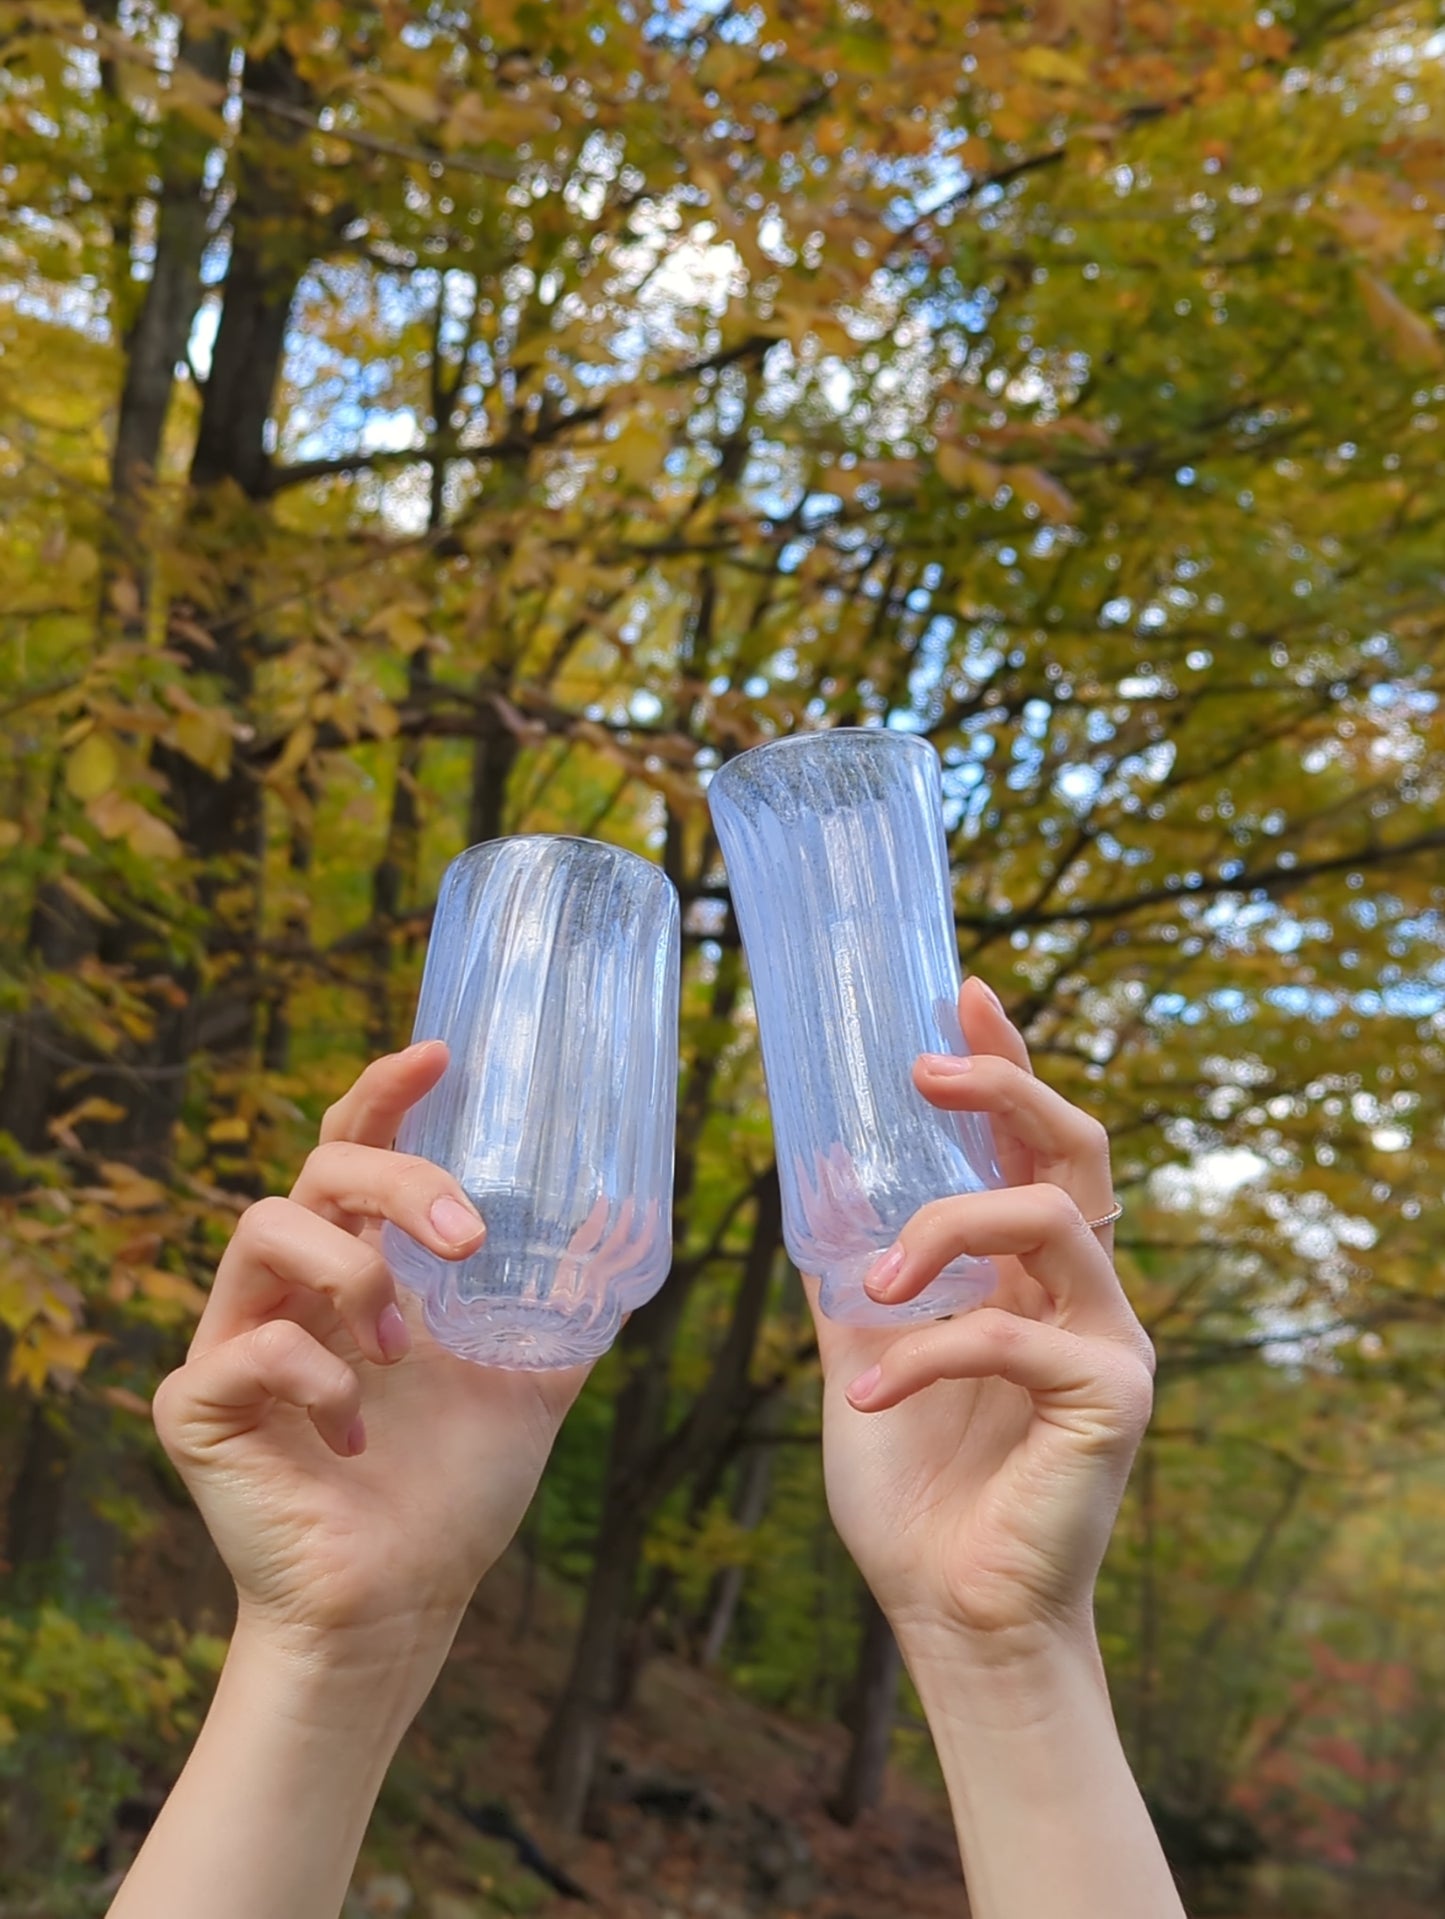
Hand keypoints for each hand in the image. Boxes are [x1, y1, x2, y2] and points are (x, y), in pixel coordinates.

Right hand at [152, 1043, 587, 1682]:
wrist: (402, 1604)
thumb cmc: (452, 1493)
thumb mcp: (528, 1383)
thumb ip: (564, 1311)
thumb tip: (632, 1235)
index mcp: (361, 1267)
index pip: (357, 1149)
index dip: (386, 1093)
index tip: (440, 1055)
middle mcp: (294, 1286)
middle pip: (320, 1169)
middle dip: (397, 1182)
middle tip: (467, 1237)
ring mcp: (239, 1338)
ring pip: (263, 1228)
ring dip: (351, 1275)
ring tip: (401, 1353)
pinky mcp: (200, 1404)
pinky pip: (248, 1347)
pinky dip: (317, 1378)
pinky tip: (355, 1434)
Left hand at [807, 979, 1153, 1662]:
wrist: (947, 1609)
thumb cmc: (912, 1482)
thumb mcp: (862, 1349)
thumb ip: (853, 1269)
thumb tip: (810, 1172)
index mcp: (1028, 1269)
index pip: (1030, 1141)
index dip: (1004, 1061)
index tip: (962, 992)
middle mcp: (1082, 1289)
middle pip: (1076, 1148)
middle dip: (1004, 1089)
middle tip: (925, 1073)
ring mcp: (1109, 1340)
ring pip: (1050, 1218)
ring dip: (946, 1229)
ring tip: (875, 1285)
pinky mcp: (1113, 1400)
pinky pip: (1013, 1336)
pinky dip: (928, 1354)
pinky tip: (867, 1398)